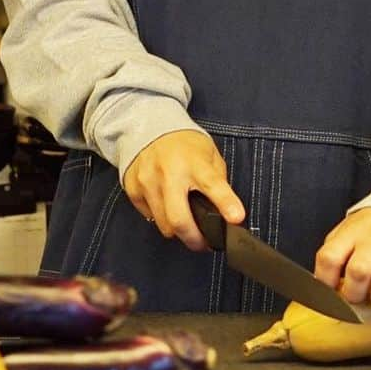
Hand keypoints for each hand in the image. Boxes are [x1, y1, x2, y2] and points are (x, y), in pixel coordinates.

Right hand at [122, 130, 244, 251]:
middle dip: (194, 239)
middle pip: (179, 220)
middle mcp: (169, 172)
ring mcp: (148, 181)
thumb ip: (217, 181)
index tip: (236, 218)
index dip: (226, 203)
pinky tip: (165, 204)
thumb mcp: (209, 154)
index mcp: (194, 162)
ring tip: (185, 221)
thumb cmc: (184, 144)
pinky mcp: (133, 189)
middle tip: (203, 243)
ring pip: (164, 225)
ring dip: (178, 230)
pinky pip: (149, 217)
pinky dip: (160, 217)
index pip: (213, 185)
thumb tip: (225, 211)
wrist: (149, 126)